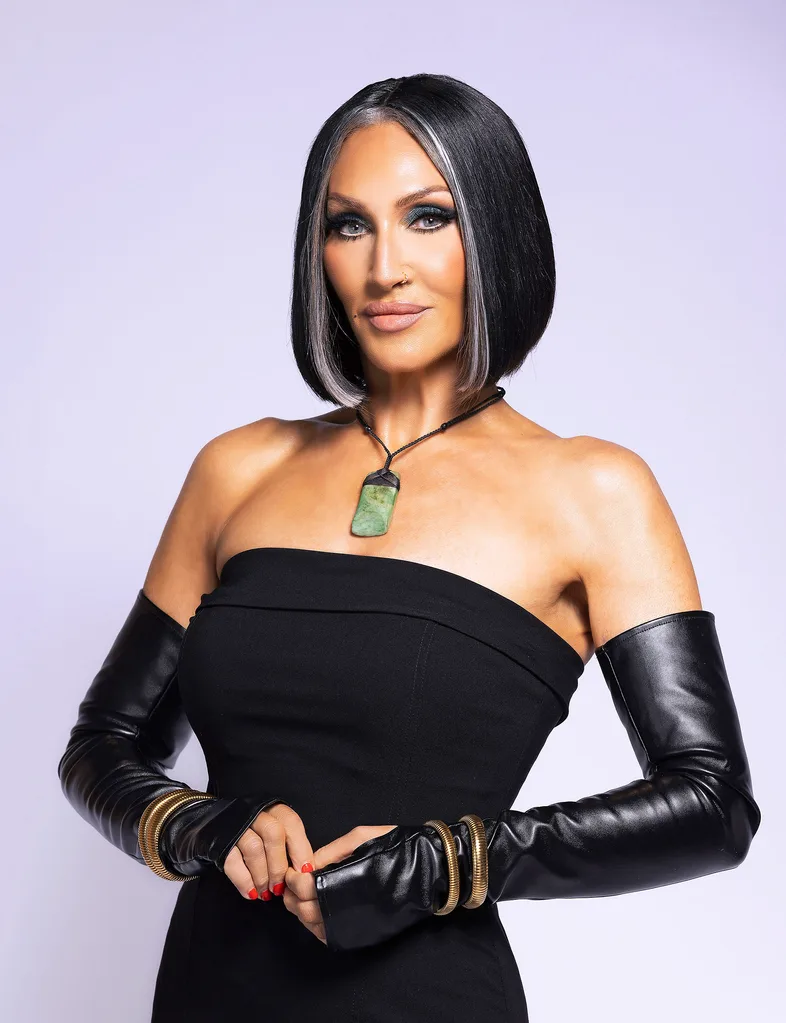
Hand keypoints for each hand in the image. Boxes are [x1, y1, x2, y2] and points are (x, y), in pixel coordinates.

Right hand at [222, 802, 314, 901]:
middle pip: (273, 834)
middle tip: (281, 887)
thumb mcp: (273, 831)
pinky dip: (244, 881)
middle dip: (279, 865)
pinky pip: (232, 861)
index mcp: (273, 809)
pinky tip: (251, 893)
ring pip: (253, 848)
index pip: (291, 823)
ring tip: (266, 893)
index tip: (306, 871)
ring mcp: (235, 825)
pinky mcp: (219, 841)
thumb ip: (288, 845)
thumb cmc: (253, 832)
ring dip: (262, 876)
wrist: (214, 822)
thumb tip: (305, 871)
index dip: (301, 848)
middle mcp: (254, 812)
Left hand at [282, 824, 397, 943]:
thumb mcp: (361, 837)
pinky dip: (315, 926)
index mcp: (346, 880)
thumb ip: (332, 851)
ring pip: (313, 926)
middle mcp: (347, 907)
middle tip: (289, 884)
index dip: (292, 879)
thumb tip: (307, 864)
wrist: (428, 868)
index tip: (291, 871)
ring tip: (301, 896)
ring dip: (301, 911)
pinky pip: (328, 936)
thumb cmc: (396, 847)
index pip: (305, 886)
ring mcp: (353, 925)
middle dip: (292, 896)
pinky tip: (317, 911)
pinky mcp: (359, 935)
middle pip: (304, 909)